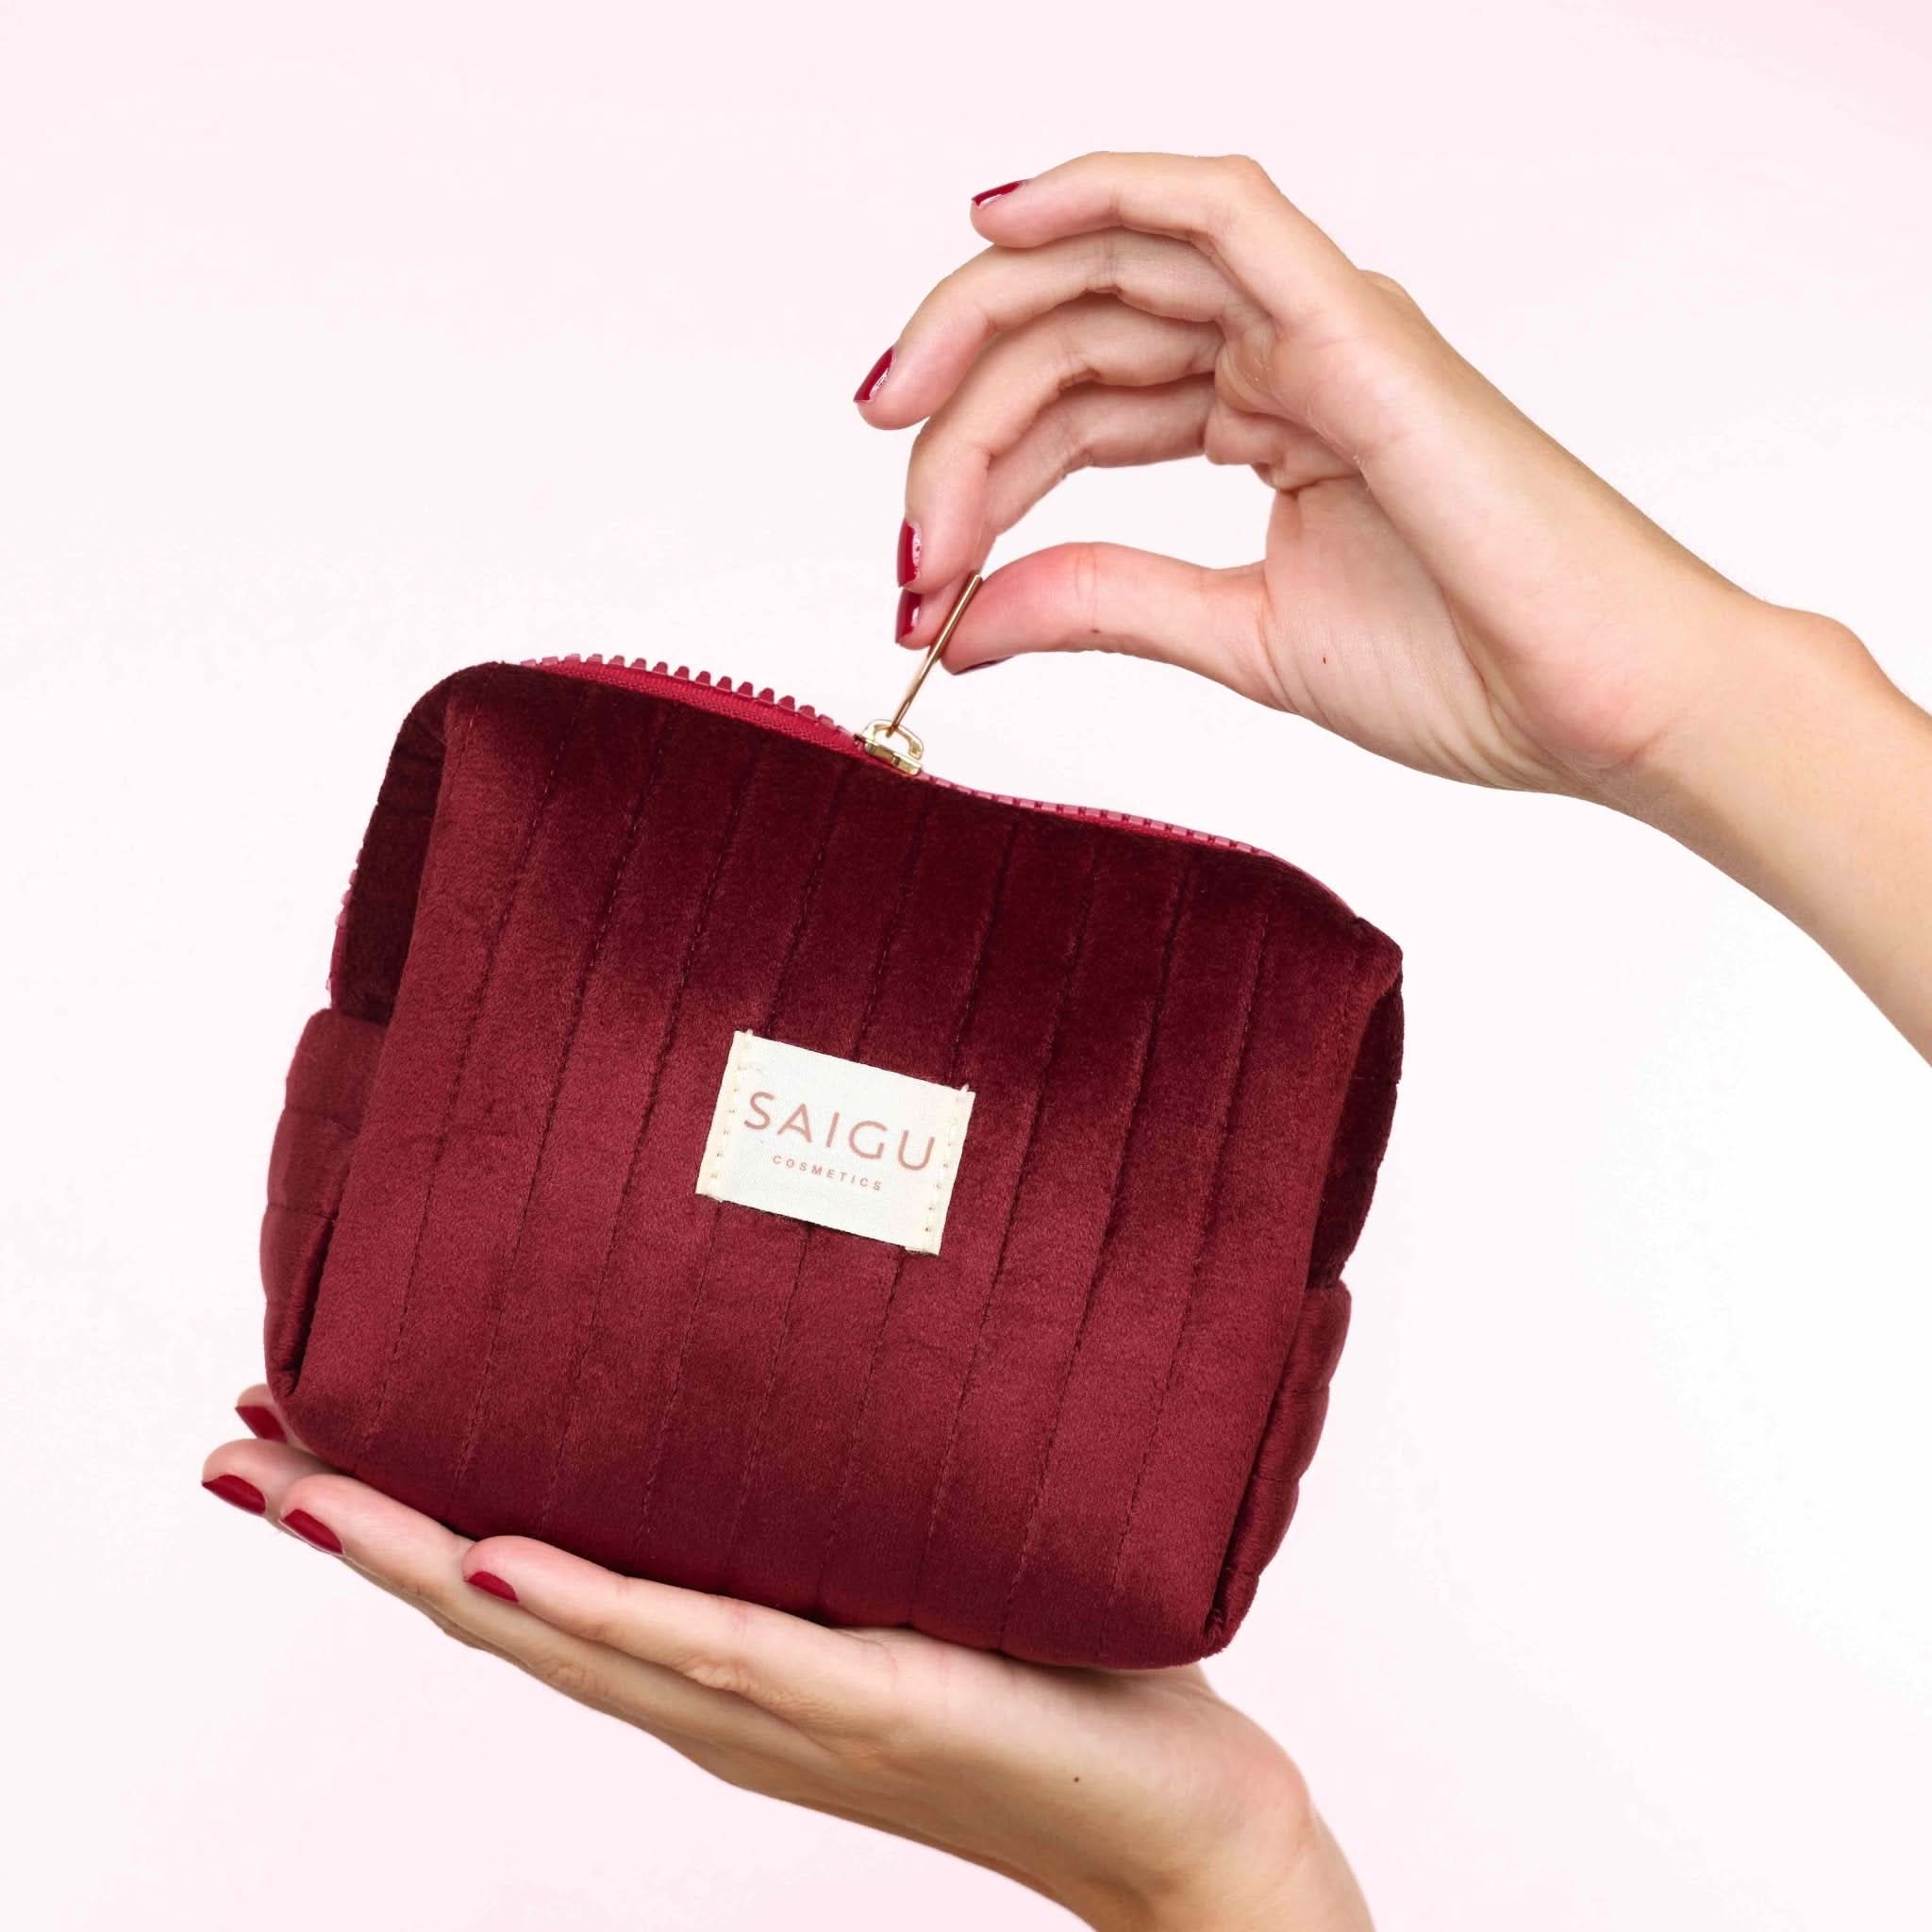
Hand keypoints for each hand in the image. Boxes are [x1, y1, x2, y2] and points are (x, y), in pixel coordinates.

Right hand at [208, 1388, 1372, 1930]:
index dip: (402, 1514)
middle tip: (238, 1446)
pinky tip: (501, 1556)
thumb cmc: (1049, 1667)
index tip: (298, 1429)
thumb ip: (829, 1481)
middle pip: (502, 1608)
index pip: (530, 1575)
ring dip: (421, 1561)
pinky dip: (597, 1607)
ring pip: (566, 1631)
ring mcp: (779, 1705)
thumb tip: (773, 1341)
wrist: (1175, 1813)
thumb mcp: (908, 1553)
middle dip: (362, 1530)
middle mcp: (717, 1693)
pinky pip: (711, 1649)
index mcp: (718, 1657)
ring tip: (302, 1487)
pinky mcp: (869, 1697)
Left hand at [863, 151, 1850, 799]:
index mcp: (1271, 417)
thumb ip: (1101, 604)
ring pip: (1112, 274)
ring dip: (981, 331)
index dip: (975, 476)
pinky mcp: (1353, 324)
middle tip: (898, 534)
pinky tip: (994, 222)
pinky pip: (1218, 210)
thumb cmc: (1470, 671)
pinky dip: (1104, 191)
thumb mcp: (1237, 639)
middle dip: (955, 420)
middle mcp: (1287, 353)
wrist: (1609, 709)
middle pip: (1072, 334)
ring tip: (895, 420)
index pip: (1080, 406)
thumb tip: (958, 621)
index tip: (914, 581)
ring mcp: (1322, 326)